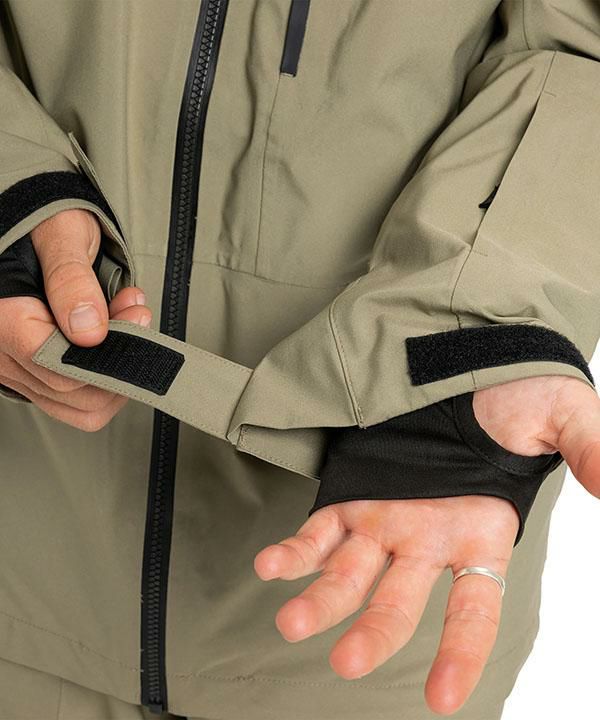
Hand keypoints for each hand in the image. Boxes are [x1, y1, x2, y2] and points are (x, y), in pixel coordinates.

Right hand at [0, 208, 151, 429]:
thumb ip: (73, 282)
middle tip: (136, 312)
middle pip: (72, 392)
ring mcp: (16, 368)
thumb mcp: (62, 235)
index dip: (107, 354)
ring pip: (78, 405)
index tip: (135, 318)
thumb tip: (89, 332)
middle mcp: (2, 351)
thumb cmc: (44, 224)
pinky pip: (75, 400)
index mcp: (3, 319)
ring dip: (117, 368)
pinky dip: (106, 374)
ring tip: (128, 320)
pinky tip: (115, 338)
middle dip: (118, 356)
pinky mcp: (33, 374)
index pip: (58, 368)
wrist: (35, 230)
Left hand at [254, 374, 599, 714]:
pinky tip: (270, 566)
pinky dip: (294, 552)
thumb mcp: (562, 415)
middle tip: (348, 662)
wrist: (461, 355)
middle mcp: (428, 537)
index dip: (461, 652)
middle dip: (375, 633)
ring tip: (292, 622)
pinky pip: (317, 532)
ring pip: (350, 574)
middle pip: (400, 601)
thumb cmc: (515, 387)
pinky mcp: (350, 494)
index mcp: (480, 532)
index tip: (443, 698)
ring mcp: (385, 518)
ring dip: (321, 600)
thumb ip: (590, 449)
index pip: (475, 608)